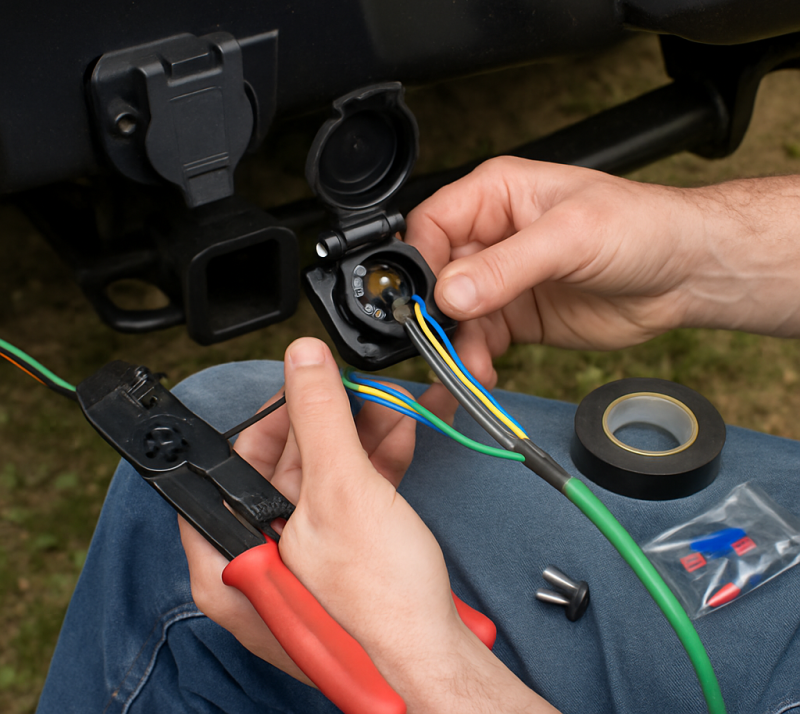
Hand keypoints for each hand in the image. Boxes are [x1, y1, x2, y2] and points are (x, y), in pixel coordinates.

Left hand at [180, 338, 551, 712]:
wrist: (437, 663)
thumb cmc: (379, 608)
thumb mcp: (342, 492)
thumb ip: (319, 417)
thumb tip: (302, 357)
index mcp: (229, 555)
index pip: (228, 466)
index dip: (266, 418)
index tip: (301, 386)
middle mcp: (259, 562)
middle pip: (283, 468)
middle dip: (329, 420)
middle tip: (356, 387)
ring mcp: (302, 564)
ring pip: (323, 479)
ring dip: (360, 436)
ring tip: (390, 404)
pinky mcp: (342, 563)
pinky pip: (349, 500)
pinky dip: (374, 466)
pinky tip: (400, 435)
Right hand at [406, 158, 705, 383]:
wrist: (685, 275)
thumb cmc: (640, 227)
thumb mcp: (570, 237)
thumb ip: (506, 266)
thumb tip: (450, 293)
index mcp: (496, 196)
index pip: (432, 225)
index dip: (421, 263)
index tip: (425, 300)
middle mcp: (492, 237)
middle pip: (437, 276)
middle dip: (435, 315)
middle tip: (439, 344)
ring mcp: (502, 280)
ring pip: (455, 317)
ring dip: (456, 346)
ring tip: (469, 369)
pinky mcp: (516, 317)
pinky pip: (480, 341)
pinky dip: (474, 361)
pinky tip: (481, 374)